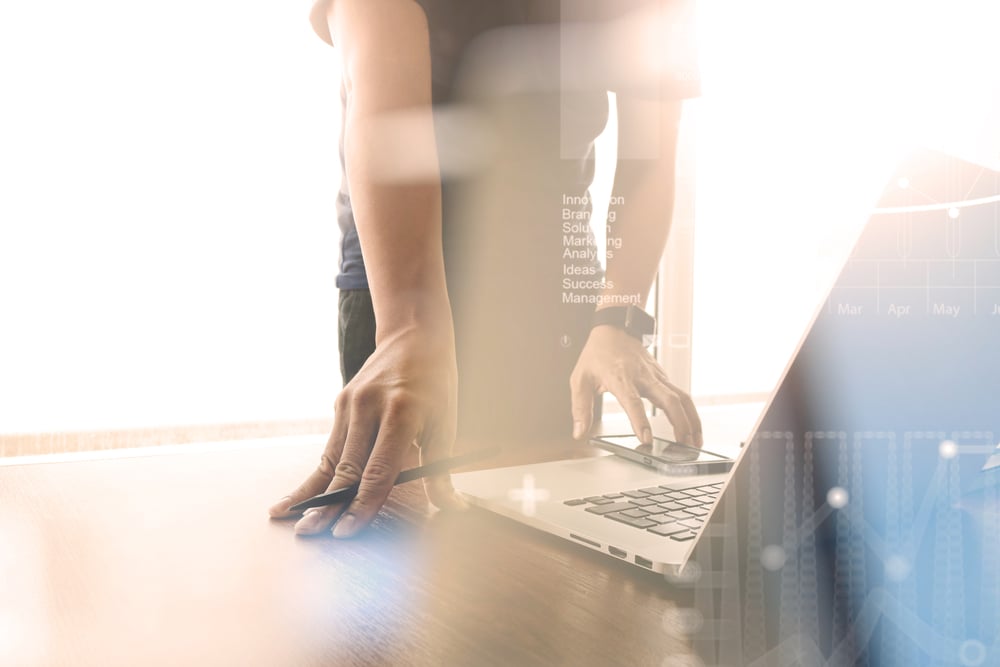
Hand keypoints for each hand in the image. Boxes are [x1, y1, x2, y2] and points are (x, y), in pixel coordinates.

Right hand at [268, 324, 461, 536]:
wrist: (413, 335)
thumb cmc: (436, 383)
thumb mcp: (447, 424)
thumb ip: (441, 470)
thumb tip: (452, 508)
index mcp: (401, 414)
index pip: (379, 471)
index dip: (362, 504)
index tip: (346, 532)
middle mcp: (370, 408)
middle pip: (346, 468)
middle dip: (327, 505)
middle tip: (309, 533)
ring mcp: (350, 404)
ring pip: (330, 458)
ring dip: (309, 491)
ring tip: (287, 517)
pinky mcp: (341, 404)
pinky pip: (330, 446)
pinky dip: (317, 473)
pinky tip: (297, 494)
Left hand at [569, 325, 702, 446]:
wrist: (614, 329)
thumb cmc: (597, 354)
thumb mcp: (580, 379)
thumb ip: (580, 408)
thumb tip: (579, 432)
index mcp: (620, 378)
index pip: (633, 402)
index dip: (640, 421)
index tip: (646, 439)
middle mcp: (643, 376)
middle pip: (669, 400)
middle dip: (680, 424)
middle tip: (684, 445)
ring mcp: (656, 375)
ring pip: (681, 397)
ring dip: (691, 420)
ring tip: (694, 442)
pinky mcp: (662, 376)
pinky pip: (680, 394)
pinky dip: (689, 412)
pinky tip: (691, 427)